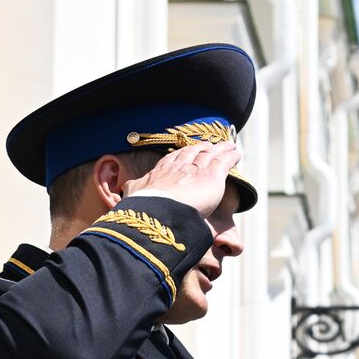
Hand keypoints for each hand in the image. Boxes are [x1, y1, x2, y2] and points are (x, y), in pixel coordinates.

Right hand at [123, 141, 241, 218]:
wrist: (159, 212)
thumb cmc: (145, 208)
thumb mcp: (133, 195)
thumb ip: (132, 191)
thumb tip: (123, 189)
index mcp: (160, 172)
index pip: (173, 159)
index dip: (182, 155)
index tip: (187, 151)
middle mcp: (179, 167)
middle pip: (192, 153)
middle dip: (201, 148)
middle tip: (208, 146)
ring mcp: (196, 170)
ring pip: (210, 155)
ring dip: (219, 149)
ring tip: (227, 146)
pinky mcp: (212, 176)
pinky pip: (224, 162)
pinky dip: (230, 156)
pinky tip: (235, 152)